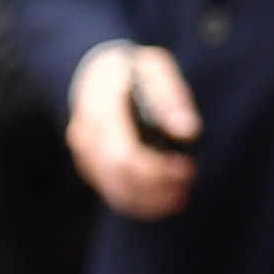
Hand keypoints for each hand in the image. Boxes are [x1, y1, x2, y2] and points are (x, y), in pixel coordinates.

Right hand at [66, 44, 198, 219]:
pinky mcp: (91, 169)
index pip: (122, 154)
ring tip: (181, 196)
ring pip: (114, 191)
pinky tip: (165, 202)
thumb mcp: (153, 69)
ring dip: (150, 201)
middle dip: (157, 186)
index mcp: (100, 110)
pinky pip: (113, 194)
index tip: (187, 168)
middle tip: (189, 180)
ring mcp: (84, 156)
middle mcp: (86, 137)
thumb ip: (169, 97)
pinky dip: (140, 204)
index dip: (156, 169)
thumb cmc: (130, 72)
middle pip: (118, 177)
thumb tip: (187, 132)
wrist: (93, 76)